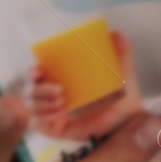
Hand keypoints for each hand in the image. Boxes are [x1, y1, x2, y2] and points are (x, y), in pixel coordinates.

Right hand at [27, 30, 147, 141]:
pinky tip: (60, 114)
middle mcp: (55, 96)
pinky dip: (44, 118)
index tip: (39, 70)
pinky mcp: (54, 128)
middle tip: (58, 90)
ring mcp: (53, 113)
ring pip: (33, 106)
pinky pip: (38, 124)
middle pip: (31, 90)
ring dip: (42, 103)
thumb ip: (121, 51)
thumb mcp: (122, 70)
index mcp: (64, 80)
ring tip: (62, 102)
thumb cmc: (122, 95)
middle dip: (38, 89)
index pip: (38, 74)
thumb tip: (116, 33)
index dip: (34, 71)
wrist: (128, 119)